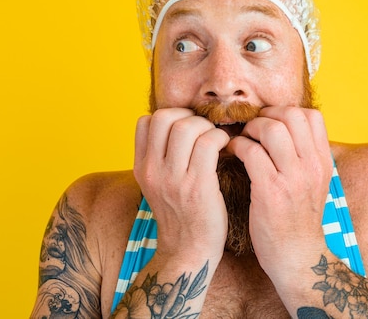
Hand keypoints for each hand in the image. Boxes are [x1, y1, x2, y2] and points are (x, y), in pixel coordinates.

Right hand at [134, 109, 230, 262]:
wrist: (188, 252)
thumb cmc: (181, 215)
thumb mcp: (159, 185)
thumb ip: (161, 157)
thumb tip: (179, 125)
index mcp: (141, 167)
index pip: (145, 121)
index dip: (169, 116)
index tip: (186, 127)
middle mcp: (153, 170)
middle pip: (165, 117)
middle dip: (189, 116)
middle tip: (204, 130)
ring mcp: (173, 179)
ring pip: (188, 127)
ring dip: (207, 127)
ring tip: (216, 140)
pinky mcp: (197, 186)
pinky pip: (209, 143)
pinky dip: (221, 138)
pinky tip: (226, 148)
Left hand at [226, 107, 331, 279]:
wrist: (297, 258)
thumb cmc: (298, 220)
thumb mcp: (313, 184)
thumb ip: (304, 157)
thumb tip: (284, 130)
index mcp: (322, 162)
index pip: (312, 116)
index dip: (286, 111)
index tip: (270, 121)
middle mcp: (312, 167)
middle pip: (291, 116)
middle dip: (266, 115)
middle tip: (252, 128)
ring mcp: (293, 179)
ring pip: (272, 130)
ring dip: (251, 129)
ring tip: (243, 139)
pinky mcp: (271, 192)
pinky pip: (252, 152)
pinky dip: (238, 146)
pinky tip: (233, 153)